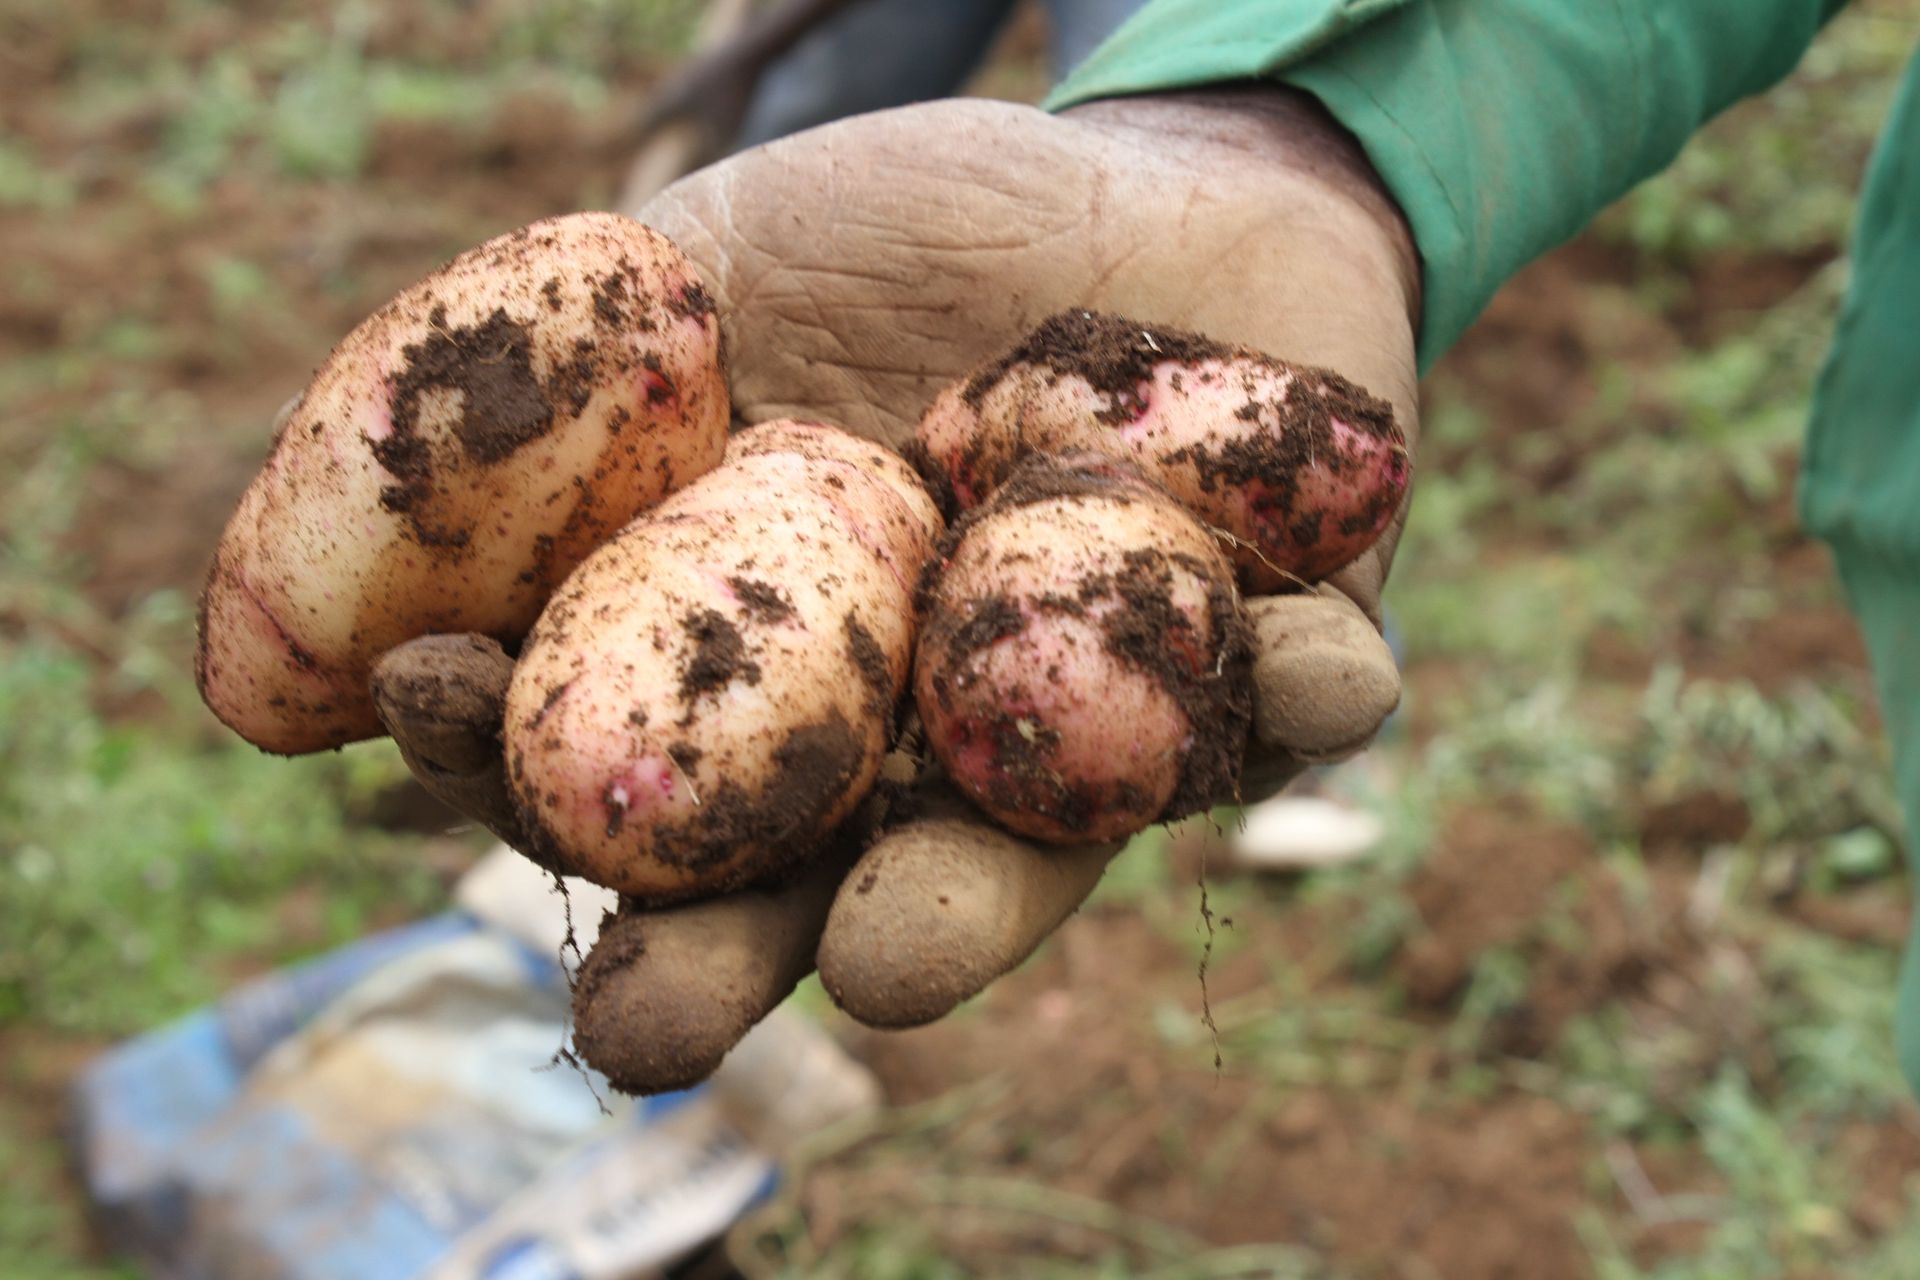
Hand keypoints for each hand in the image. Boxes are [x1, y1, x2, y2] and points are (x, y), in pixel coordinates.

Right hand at [373, 89, 1420, 1092]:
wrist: (1151, 169)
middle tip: (647, 1025)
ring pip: (1047, 839)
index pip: (663, 757)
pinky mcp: (1291, 650)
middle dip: (733, 948)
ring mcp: (1112, 708)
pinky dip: (1306, 691)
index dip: (549, 767)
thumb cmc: (911, 226)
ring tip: (888, 961)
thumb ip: (541, 412)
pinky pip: (1307, 693)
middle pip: (824, 869)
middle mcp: (940, 728)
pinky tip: (1305, 680)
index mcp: (801, 660)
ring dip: (976, 904)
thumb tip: (303, 595)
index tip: (451, 735)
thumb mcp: (698, 272)